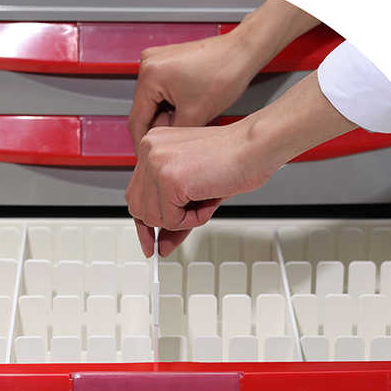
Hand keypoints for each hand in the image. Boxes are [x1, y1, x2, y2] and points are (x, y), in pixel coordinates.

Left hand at [125, 122, 274, 256]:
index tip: (150, 240)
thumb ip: (173, 216)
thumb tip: (161, 244)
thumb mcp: (194, 192)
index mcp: (153, 146)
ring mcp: (156, 164)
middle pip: (138, 208)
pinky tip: (207, 202)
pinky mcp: (169, 179)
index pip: (136, 192)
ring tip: (203, 203)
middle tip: (173, 237)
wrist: (255, 148)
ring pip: (153, 218)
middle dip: (160, 225)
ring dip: (181, 221)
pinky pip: (171, 220)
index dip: (144, 220)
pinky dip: (192, 221)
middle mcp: (149, 150)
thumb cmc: (233, 160)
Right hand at [128, 0, 321, 146]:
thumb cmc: (225, 72)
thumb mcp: (195, 115)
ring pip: (153, 102)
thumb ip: (172, 135)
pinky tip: (186, 110)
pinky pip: (161, 91)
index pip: (137, 120)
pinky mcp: (167, 62)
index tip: (147, 157)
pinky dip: (171, 105)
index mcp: (150, 75)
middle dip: (158, 128)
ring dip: (165, 117)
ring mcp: (156, 61)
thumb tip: (161, 147)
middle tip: (173, 142)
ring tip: (186, 122)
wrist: (243, 51)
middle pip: (144, 110)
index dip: (142, 143)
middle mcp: (148, 63)